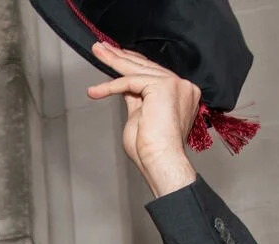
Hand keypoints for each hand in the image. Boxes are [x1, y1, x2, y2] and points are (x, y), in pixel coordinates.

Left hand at [86, 41, 199, 198]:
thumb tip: (124, 88)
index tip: (113, 57)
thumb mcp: (139, 117)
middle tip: (101, 48)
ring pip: (139, 69)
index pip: (152, 73)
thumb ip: (135, 99)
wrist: (160, 160)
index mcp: (180, 92)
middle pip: (146, 66)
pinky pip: (132, 81)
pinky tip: (96, 91)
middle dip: (120, 56)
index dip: (131, 64)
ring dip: (114, 61)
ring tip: (98, 53)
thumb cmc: (149, 149)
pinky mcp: (164, 87)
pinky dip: (111, 86)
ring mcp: (176, 84)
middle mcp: (182, 85)